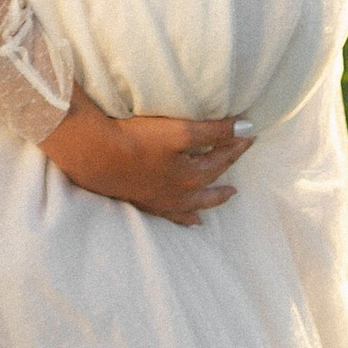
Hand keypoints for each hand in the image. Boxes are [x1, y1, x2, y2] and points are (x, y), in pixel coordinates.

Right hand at [44, 94, 254, 223]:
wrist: (98, 157)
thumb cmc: (140, 141)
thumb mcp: (182, 131)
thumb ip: (215, 131)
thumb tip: (246, 127)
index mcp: (193, 176)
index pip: (221, 158)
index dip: (236, 144)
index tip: (250, 134)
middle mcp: (180, 193)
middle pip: (209, 185)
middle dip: (225, 179)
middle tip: (236, 184)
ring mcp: (160, 200)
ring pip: (191, 205)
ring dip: (206, 203)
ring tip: (216, 207)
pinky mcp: (142, 200)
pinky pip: (168, 214)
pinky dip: (181, 217)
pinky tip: (188, 219)